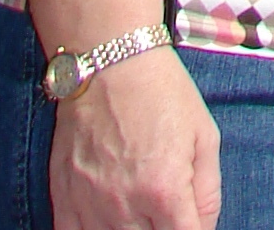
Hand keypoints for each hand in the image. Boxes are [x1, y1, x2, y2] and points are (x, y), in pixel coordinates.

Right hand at [49, 44, 221, 229]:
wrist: (109, 60)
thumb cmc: (161, 92)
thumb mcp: (204, 134)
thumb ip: (209, 192)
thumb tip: (204, 228)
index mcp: (165, 191)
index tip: (190, 223)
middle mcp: (125, 206)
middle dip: (163, 229)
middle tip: (165, 210)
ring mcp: (90, 206)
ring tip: (141, 212)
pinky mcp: (64, 199)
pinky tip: (107, 220)